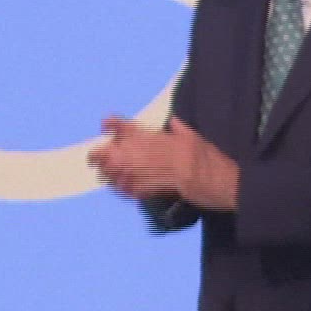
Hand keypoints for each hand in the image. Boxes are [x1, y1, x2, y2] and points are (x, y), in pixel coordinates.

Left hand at [88, 115, 238, 210]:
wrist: (214, 180)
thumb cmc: (207, 158)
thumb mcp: (193, 136)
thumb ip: (179, 129)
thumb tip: (174, 121)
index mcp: (154, 136)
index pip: (124, 126)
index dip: (112, 124)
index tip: (104, 124)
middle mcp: (143, 151)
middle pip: (109, 151)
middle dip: (100, 155)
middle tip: (95, 159)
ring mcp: (143, 171)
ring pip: (113, 172)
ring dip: (108, 173)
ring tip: (106, 176)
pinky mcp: (147, 189)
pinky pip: (126, 189)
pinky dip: (123, 189)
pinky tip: (122, 189)